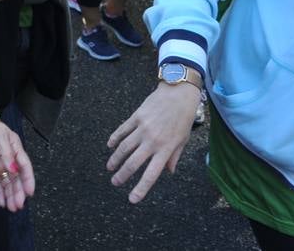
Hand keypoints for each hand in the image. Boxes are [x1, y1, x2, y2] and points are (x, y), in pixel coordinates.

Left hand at [0, 105, 34, 211]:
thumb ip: (6, 154)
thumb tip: (13, 170)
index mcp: (16, 149)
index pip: (24, 166)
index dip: (28, 179)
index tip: (29, 192)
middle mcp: (9, 159)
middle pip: (16, 178)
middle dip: (18, 192)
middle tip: (19, 205)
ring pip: (7, 183)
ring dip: (10, 195)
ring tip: (12, 207)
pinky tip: (1, 202)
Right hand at [107, 82, 200, 202]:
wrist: (178, 93)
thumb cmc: (183, 117)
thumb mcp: (183, 140)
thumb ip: (174, 156)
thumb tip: (168, 172)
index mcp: (166, 149)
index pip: (151, 174)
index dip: (141, 188)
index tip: (132, 199)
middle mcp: (153, 141)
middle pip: (133, 163)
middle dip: (122, 176)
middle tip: (115, 183)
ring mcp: (143, 128)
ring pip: (124, 148)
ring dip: (115, 160)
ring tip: (110, 168)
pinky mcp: (136, 117)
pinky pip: (122, 130)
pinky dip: (114, 139)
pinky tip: (110, 146)